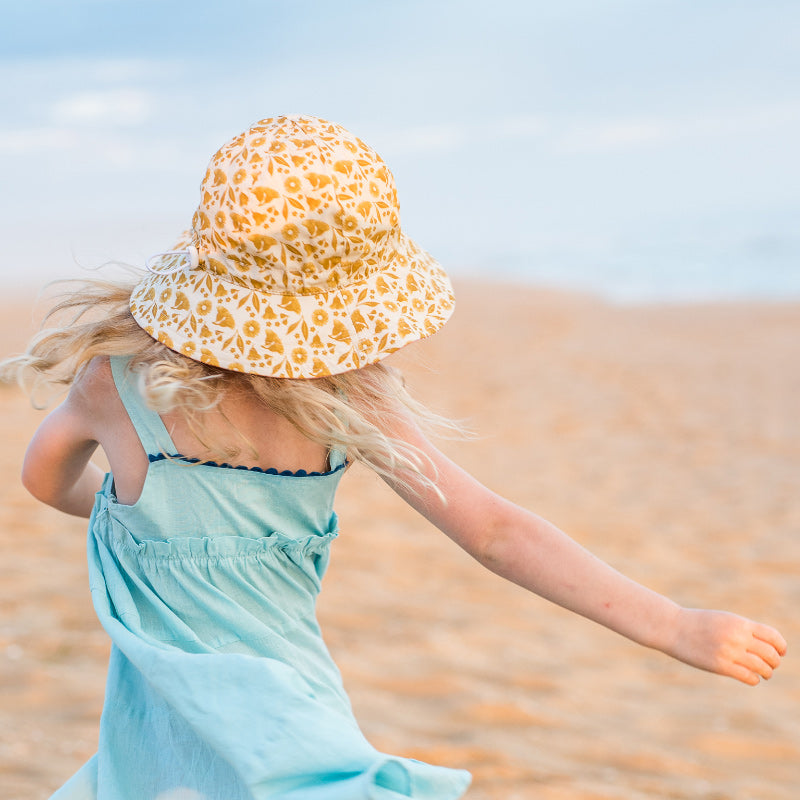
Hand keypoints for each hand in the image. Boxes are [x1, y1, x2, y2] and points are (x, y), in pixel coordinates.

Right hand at [663, 608, 785, 684]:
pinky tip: (749, 676)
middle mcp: (737, 637)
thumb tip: (768, 645)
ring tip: (763, 673)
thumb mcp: (724, 620)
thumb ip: (744, 630)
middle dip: (775, 662)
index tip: (780, 652)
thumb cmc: (699, 624)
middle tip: (771, 665)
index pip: (773, 636)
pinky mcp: (720, 666)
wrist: (673, 628)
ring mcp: (729, 652)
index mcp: (739, 623)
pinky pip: (749, 677)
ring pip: (762, 668)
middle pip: (771, 654)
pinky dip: (754, 679)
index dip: (781, 646)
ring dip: (767, 672)